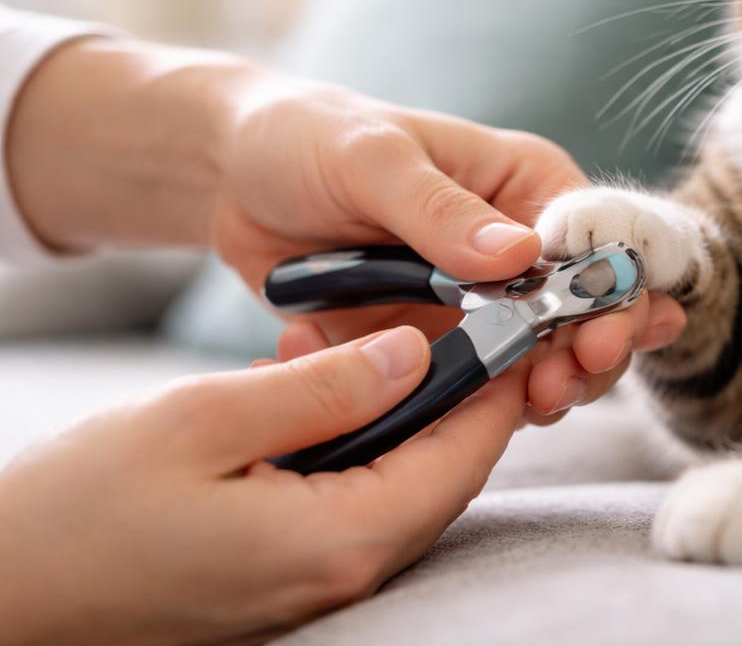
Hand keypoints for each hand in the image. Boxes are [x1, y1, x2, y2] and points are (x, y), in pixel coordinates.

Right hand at [0, 326, 525, 644]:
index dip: (497, 385)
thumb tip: (416, 353)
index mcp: (339, 541)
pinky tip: (304, 395)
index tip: (516, 323)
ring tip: (349, 345)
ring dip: (392, 415)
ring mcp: (309, 585)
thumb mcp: (203, 420)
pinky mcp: (278, 578)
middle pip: (442, 474)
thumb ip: (325, 389)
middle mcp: (340, 575)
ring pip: (397, 486)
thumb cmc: (77, 513)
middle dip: (451, 395)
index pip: (463, 456)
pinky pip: (347, 504)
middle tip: (442, 319)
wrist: (0, 596)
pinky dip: (348, 446)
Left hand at [212, 76, 683, 418]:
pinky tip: (440, 406)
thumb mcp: (373, 160)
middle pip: (587, 314)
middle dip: (590, 354)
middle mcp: (518, 249)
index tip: (601, 337)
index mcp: (525, 185)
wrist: (232, 178)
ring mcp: (479, 305)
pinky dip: (471, 409)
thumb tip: (520, 257)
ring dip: (546, 390)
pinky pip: (472, 392)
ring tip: (530, 405)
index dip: (615, 293)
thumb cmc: (309, 138)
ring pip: (542, 362)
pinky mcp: (435, 348)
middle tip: (562, 383)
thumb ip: (440, 209)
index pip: (601, 243)